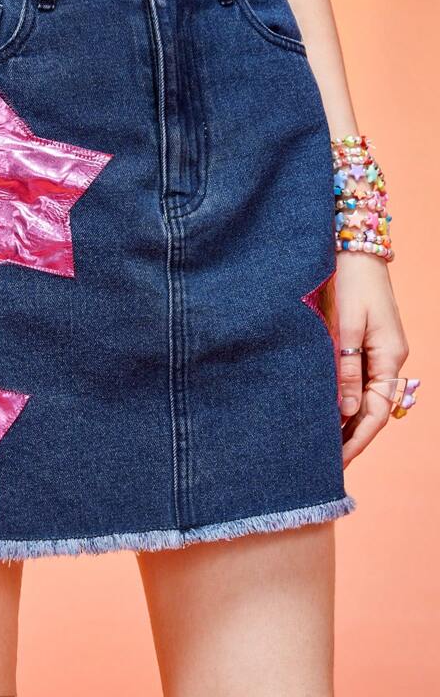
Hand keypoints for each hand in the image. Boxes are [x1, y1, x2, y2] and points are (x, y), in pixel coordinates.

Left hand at [335, 251, 409, 467]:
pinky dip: (343, 400)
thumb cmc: (348, 282)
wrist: (352, 247)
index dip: (358, 440)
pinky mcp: (364, 343)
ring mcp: (378, 351)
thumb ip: (345, 369)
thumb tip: (345, 412)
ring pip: (364, 398)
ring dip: (346, 422)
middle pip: (372, 410)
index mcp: (390, 357)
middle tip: (324, 466)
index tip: (337, 463)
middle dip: (352, 438)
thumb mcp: (345, 326)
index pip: (376, 412)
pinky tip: (325, 412)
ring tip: (322, 447)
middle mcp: (389, 358)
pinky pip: (357, 381)